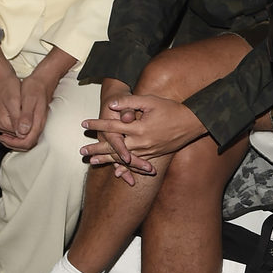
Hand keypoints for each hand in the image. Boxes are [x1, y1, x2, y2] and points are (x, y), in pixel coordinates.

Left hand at [0, 70, 54, 150]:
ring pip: (28, 140)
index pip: (27, 142)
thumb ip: (26, 117)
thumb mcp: (28, 100)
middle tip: (1, 138)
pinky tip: (11, 131)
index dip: (14, 143)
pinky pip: (28, 134)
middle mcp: (39, 124)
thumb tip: (22, 131)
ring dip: (15, 141)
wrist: (42, 80)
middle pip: (28, 144)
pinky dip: (18, 136)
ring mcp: (38, 123)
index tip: (3, 137)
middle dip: (13, 144)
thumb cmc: (35, 88)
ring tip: (3, 136)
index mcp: (37, 121)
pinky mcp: (36, 120)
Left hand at [81, 92, 205, 174]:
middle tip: (81, 152)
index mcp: (139, 128)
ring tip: (92, 162)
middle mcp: (142, 142)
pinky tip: (116, 171)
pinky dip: (124, 167)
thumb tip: (112, 104)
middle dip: (96, 149)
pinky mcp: (153, 155)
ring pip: (122, 158)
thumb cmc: (170, 109)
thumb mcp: (150, 101)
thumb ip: (130, 102)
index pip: (113, 125)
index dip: (97, 124)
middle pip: (114, 147)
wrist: (191, 123)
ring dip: (106, 159)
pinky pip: (135, 163)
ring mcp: (147, 151)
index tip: (84, 123)